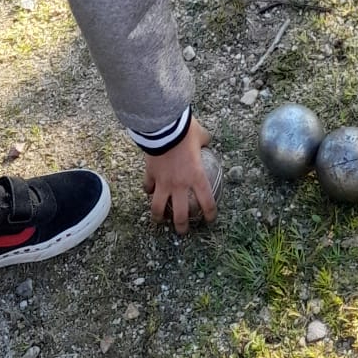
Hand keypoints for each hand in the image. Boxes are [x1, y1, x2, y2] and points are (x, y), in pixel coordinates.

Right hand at [145, 118, 214, 234]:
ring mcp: (163, 182)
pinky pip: (148, 187)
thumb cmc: (185, 131)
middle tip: (183, 231)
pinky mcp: (150, 174)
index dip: (210, 214)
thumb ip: (205, 141)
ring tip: (160, 220)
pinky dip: (148, 190)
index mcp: (196, 177)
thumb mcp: (202, 135)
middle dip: (182, 227)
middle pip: (180, 215)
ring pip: (158, 208)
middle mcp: (180, 184)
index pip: (206, 202)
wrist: (163, 126)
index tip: (210, 220)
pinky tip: (149, 191)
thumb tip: (207, 141)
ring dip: (159, 217)